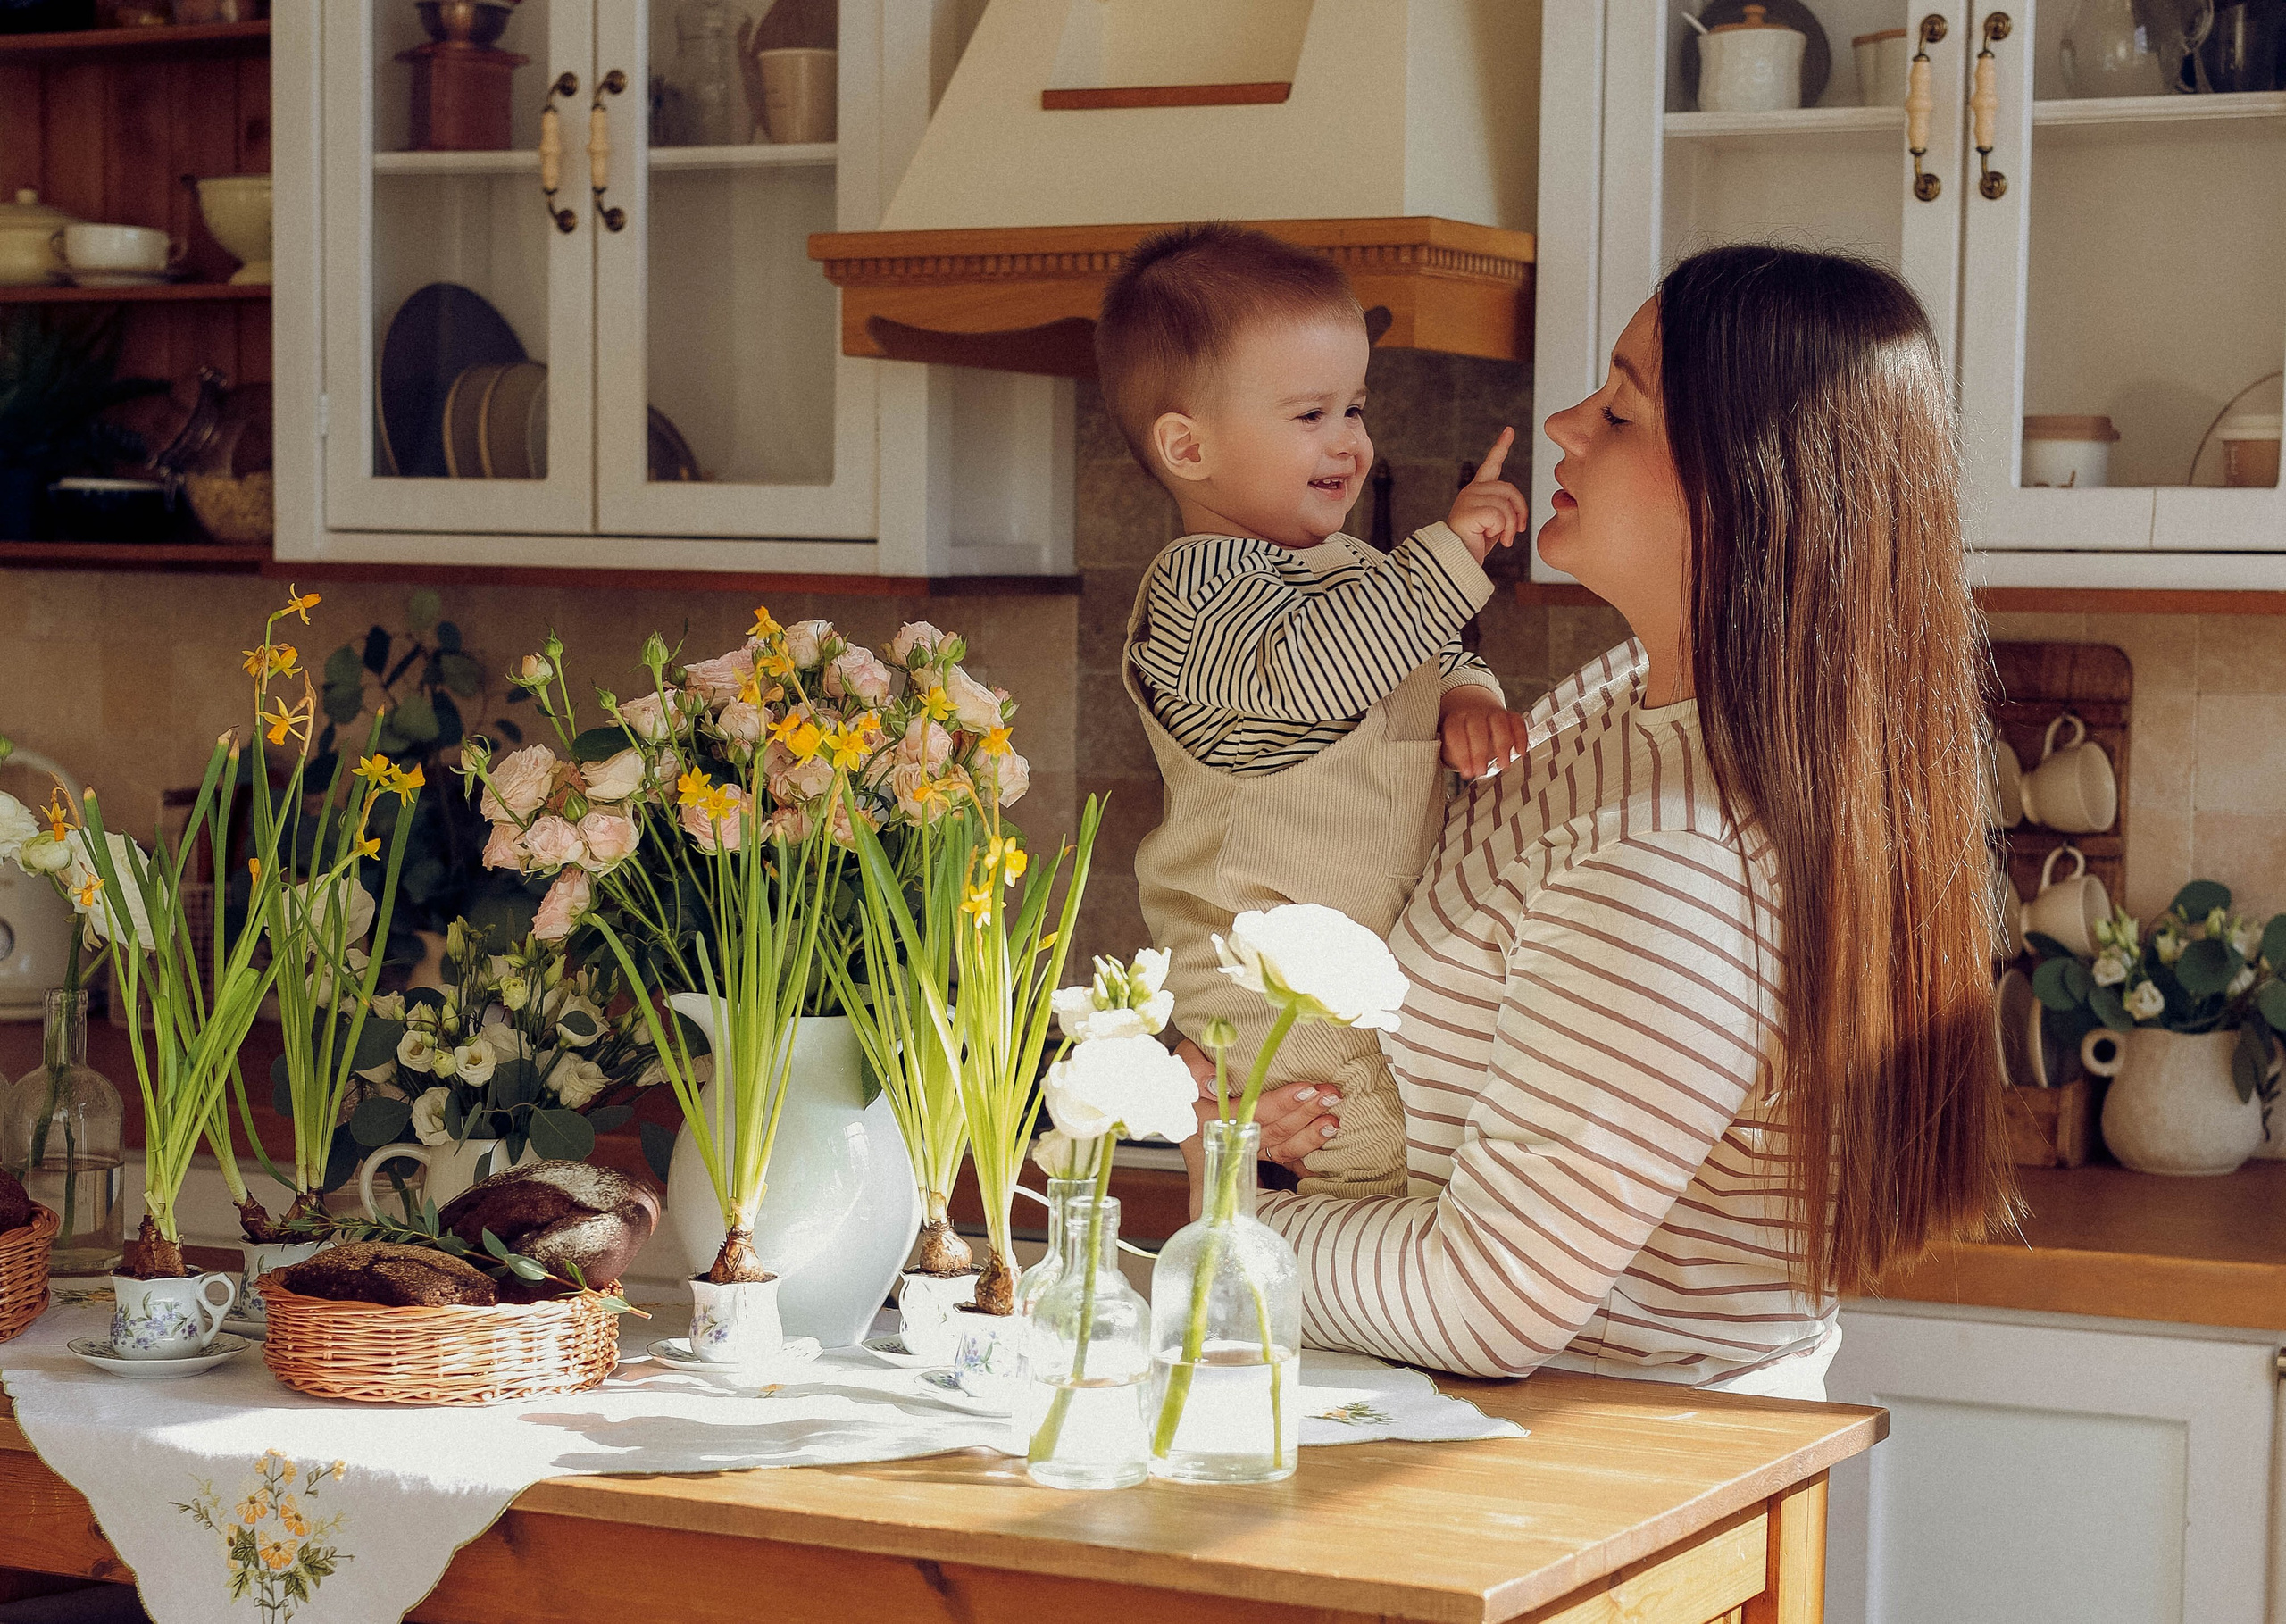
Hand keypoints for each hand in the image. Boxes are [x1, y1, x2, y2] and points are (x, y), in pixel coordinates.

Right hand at [1174, 1040, 1340, 1182]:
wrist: (1183, 1093)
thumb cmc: (1188, 1074)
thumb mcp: (1183, 1062)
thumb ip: (1194, 1068)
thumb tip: (1214, 1081)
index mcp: (1211, 1117)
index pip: (1251, 1111)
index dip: (1280, 1102)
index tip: (1306, 1089)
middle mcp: (1229, 1136)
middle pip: (1273, 1130)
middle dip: (1304, 1113)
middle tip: (1330, 1096)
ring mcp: (1245, 1146)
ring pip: (1282, 1145)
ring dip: (1310, 1132)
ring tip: (1333, 1116)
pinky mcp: (1257, 1149)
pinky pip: (1284, 1154)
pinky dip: (1306, 1147)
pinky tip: (1326, 1135)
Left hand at [1440, 687, 1529, 778]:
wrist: (1473, 716)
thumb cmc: (1462, 739)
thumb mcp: (1451, 749)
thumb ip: (1457, 759)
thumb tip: (1467, 772)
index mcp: (1455, 720)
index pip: (1456, 733)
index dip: (1462, 754)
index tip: (1467, 772)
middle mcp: (1474, 713)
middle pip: (1477, 727)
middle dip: (1479, 751)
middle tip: (1481, 771)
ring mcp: (1492, 712)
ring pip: (1499, 721)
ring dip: (1503, 744)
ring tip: (1503, 764)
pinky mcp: (1509, 715)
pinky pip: (1517, 721)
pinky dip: (1520, 736)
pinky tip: (1520, 751)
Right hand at [1446, 427, 1526, 562]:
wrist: (1455, 561)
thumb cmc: (1474, 545)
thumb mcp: (1494, 523)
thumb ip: (1504, 509)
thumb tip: (1520, 516)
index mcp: (1477, 491)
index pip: (1491, 465)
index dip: (1501, 447)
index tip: (1509, 431)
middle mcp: (1471, 491)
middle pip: (1510, 490)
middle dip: (1520, 511)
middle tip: (1517, 532)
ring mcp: (1468, 499)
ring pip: (1506, 505)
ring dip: (1510, 526)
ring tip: (1503, 539)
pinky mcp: (1468, 511)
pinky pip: (1499, 516)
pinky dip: (1501, 531)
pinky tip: (1491, 539)